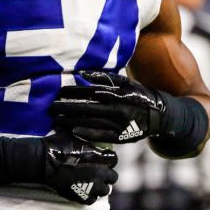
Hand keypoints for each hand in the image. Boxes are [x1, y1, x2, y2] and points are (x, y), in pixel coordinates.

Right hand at [39, 131, 118, 204]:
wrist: (44, 161)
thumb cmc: (57, 145)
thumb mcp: (73, 132)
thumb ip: (85, 132)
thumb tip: (86, 122)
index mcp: (101, 157)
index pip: (114, 159)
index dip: (108, 159)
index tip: (101, 158)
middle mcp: (100, 173)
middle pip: (113, 177)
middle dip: (107, 174)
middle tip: (97, 172)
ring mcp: (92, 187)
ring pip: (105, 190)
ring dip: (100, 186)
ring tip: (91, 182)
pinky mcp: (82, 197)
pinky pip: (92, 200)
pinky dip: (89, 195)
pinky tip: (83, 189)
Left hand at [50, 71, 166, 143]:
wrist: (158, 115)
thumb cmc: (138, 95)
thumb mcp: (126, 83)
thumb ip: (106, 77)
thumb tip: (83, 73)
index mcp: (118, 94)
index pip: (90, 92)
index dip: (73, 92)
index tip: (59, 92)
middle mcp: (117, 109)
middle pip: (86, 108)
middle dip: (67, 107)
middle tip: (51, 107)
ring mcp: (119, 124)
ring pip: (91, 122)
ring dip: (72, 121)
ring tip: (57, 120)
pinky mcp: (121, 137)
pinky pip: (102, 136)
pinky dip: (87, 133)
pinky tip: (74, 131)